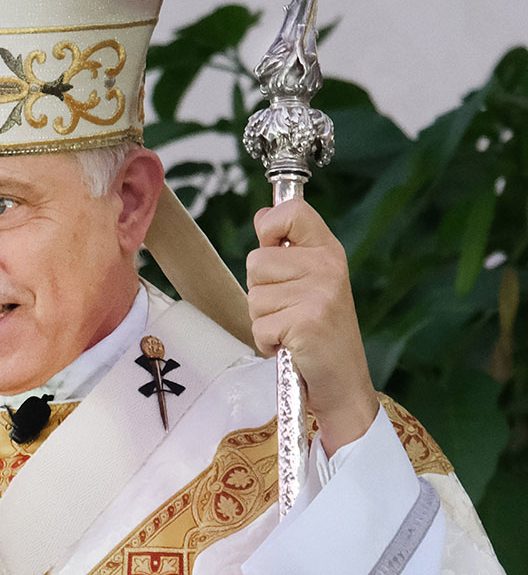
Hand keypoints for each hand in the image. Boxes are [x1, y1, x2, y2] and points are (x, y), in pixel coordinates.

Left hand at [246, 199, 378, 454]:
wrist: (343, 384)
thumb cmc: (320, 333)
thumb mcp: (312, 282)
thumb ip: (287, 249)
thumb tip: (262, 216)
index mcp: (329, 252)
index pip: (292, 212)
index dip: (271, 226)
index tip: (275, 248)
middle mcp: (327, 268)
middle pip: (256, 260)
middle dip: (262, 291)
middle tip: (290, 311)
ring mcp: (318, 295)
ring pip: (253, 295)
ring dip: (264, 318)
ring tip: (292, 328)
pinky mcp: (306, 323)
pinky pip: (258, 324)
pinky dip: (267, 341)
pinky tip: (291, 346)